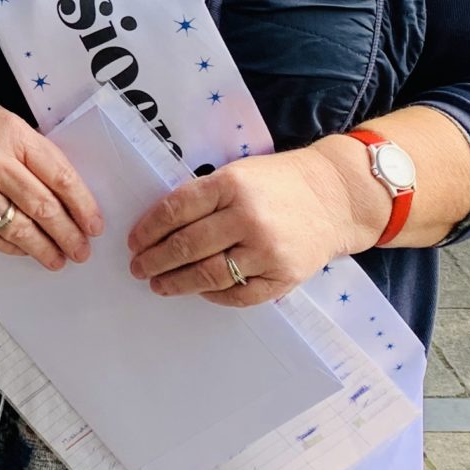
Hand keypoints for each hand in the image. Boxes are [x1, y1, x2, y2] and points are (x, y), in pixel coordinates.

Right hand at [0, 58, 99, 269]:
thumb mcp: (6, 122)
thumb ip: (34, 153)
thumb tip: (69, 195)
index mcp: (12, 136)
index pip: (59, 177)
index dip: (82, 205)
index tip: (95, 225)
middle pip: (42, 208)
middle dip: (68, 234)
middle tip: (83, 251)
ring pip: (18, 229)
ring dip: (43, 248)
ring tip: (58, 260)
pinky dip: (11, 248)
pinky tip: (25, 251)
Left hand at [127, 138, 384, 307]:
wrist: (336, 196)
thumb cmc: (278, 183)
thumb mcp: (238, 174)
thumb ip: (204, 196)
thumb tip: (158, 226)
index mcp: (231, 185)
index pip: (175, 210)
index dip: (148, 229)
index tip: (133, 242)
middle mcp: (247, 218)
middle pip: (186, 246)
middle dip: (154, 261)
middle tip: (138, 268)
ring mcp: (266, 251)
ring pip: (208, 275)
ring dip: (176, 283)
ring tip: (159, 285)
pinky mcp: (283, 277)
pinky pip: (239, 295)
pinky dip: (214, 296)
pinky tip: (199, 291)